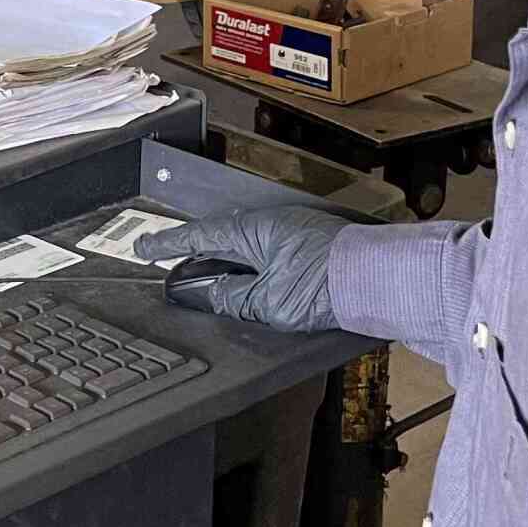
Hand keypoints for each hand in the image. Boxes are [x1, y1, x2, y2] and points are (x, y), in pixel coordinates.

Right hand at [136, 205, 343, 331]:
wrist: (384, 280)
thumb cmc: (329, 286)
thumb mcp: (269, 302)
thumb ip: (233, 298)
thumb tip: (211, 295)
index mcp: (253, 230)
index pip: (199, 236)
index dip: (167, 245)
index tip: (143, 249)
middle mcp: (272, 224)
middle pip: (222, 238)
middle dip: (197, 252)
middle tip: (172, 264)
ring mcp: (295, 232)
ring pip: (248, 247)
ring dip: (228, 263)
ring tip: (213, 282)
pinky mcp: (314, 245)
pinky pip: (269, 253)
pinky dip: (253, 267)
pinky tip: (255, 284)